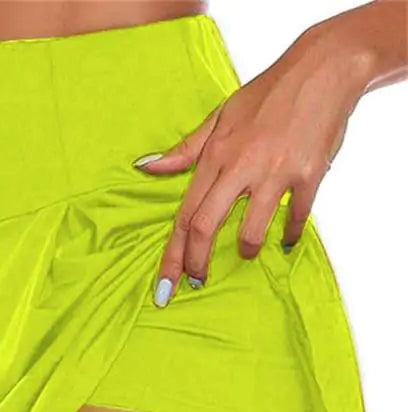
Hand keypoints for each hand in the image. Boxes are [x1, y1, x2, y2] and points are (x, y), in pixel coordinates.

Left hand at [133, 25, 369, 306]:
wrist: (322, 69)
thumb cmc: (265, 95)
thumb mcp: (218, 117)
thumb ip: (184, 150)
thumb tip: (146, 167)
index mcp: (215, 157)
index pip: (184, 215)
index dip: (172, 254)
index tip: (166, 285)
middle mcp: (239, 167)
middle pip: (205, 226)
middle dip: (196, 263)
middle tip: (196, 283)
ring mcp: (275, 172)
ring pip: (250, 229)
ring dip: (246, 250)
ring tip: (245, 253)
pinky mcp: (308, 175)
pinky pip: (296, 216)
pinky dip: (291, 234)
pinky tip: (286, 242)